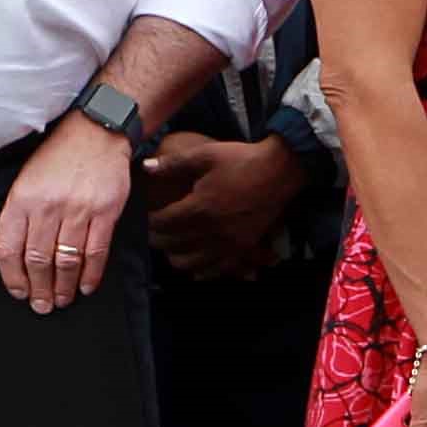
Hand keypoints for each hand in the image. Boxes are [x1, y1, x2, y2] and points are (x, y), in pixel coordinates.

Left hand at [0, 116, 135, 312]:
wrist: (96, 133)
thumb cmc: (58, 158)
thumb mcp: (26, 181)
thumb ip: (21, 216)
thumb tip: (19, 257)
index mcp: (22, 200)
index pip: (9, 248)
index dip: (12, 277)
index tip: (18, 292)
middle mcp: (48, 206)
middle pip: (38, 260)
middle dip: (39, 289)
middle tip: (41, 305)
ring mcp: (78, 209)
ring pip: (66, 260)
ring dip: (63, 286)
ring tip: (62, 300)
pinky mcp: (105, 212)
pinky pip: (96, 251)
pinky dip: (91, 274)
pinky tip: (86, 286)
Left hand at [137, 133, 304, 280]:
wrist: (281, 169)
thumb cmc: (241, 160)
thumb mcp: (205, 155)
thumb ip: (173, 164)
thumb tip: (145, 167)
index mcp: (200, 207)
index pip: (163, 223)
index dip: (150, 221)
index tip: (148, 216)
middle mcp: (212, 230)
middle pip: (173, 245)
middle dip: (158, 239)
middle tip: (154, 232)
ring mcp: (229, 242)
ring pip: (191, 263)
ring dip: (176, 257)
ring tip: (173, 248)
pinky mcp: (244, 248)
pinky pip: (217, 269)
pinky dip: (202, 271)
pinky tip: (196, 267)